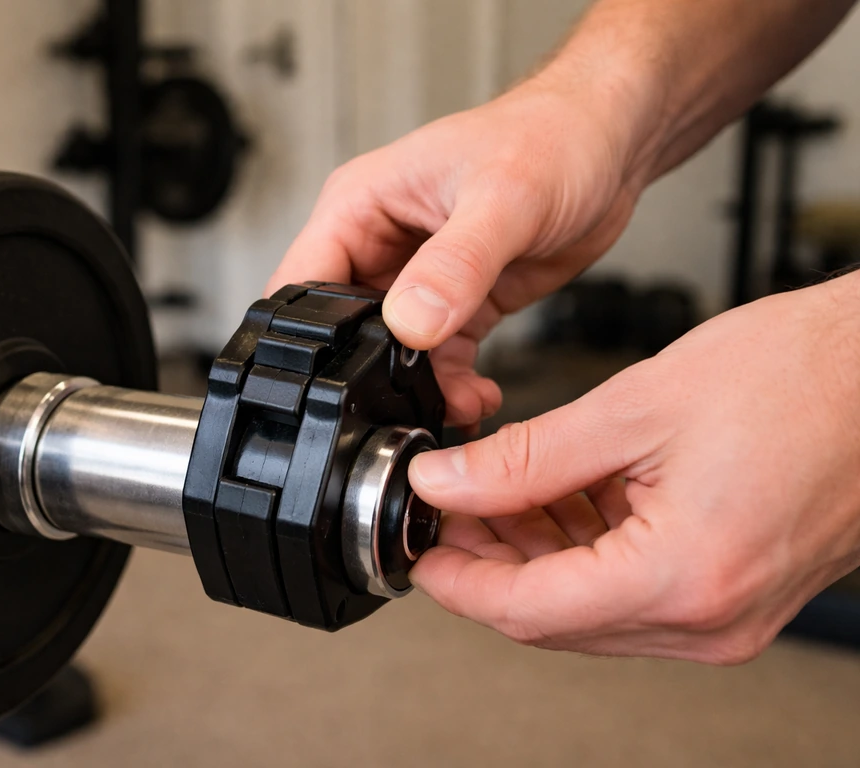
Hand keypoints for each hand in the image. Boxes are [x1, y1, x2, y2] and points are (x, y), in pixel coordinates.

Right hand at [265, 70, 660, 429]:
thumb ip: (455, 264)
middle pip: (342, 331)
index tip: (343, 381)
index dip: (311, 340)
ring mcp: (416, 278)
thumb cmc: (552, 136)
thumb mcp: (503, 197)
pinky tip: (475, 397)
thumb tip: (411, 322)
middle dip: (369, 374)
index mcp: (360, 205)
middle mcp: (380, 243)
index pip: (303, 283)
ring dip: (417, 388)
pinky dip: (451, 387)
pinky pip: (436, 360)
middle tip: (410, 398)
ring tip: (457, 403)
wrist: (611, 146)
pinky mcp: (455, 303)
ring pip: (390, 355)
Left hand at [408, 273, 859, 663]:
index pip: (527, 610)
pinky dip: (581, 551)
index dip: (455, 582)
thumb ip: (524, 458)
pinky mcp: (732, 593)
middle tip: (448, 507)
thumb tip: (446, 483)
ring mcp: (725, 614)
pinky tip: (555, 498)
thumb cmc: (798, 377)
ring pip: (588, 606)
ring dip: (531, 555)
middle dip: (487, 563)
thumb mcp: (633, 409)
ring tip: (494, 491)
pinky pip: (630, 591)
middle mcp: (708, 616)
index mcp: (682, 576)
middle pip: (552, 616)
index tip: (416, 549)